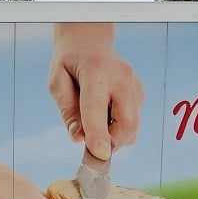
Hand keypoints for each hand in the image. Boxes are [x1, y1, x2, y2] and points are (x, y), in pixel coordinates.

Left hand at [48, 23, 144, 159]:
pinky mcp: (140, 93)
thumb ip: (68, 112)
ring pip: (133, 125)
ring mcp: (134, 84)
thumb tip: (79, 139)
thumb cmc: (69, 64)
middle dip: (112, 143)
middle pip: (127, 121)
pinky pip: (134, 121)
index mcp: (95, 70)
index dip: (98, 133)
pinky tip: (106, 114)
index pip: (97, 107)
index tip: (99, 155)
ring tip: (97, 126)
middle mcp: (121, 76)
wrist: (90, 43)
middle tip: (93, 148)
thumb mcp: (57, 83)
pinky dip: (119, 128)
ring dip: (115, 137)